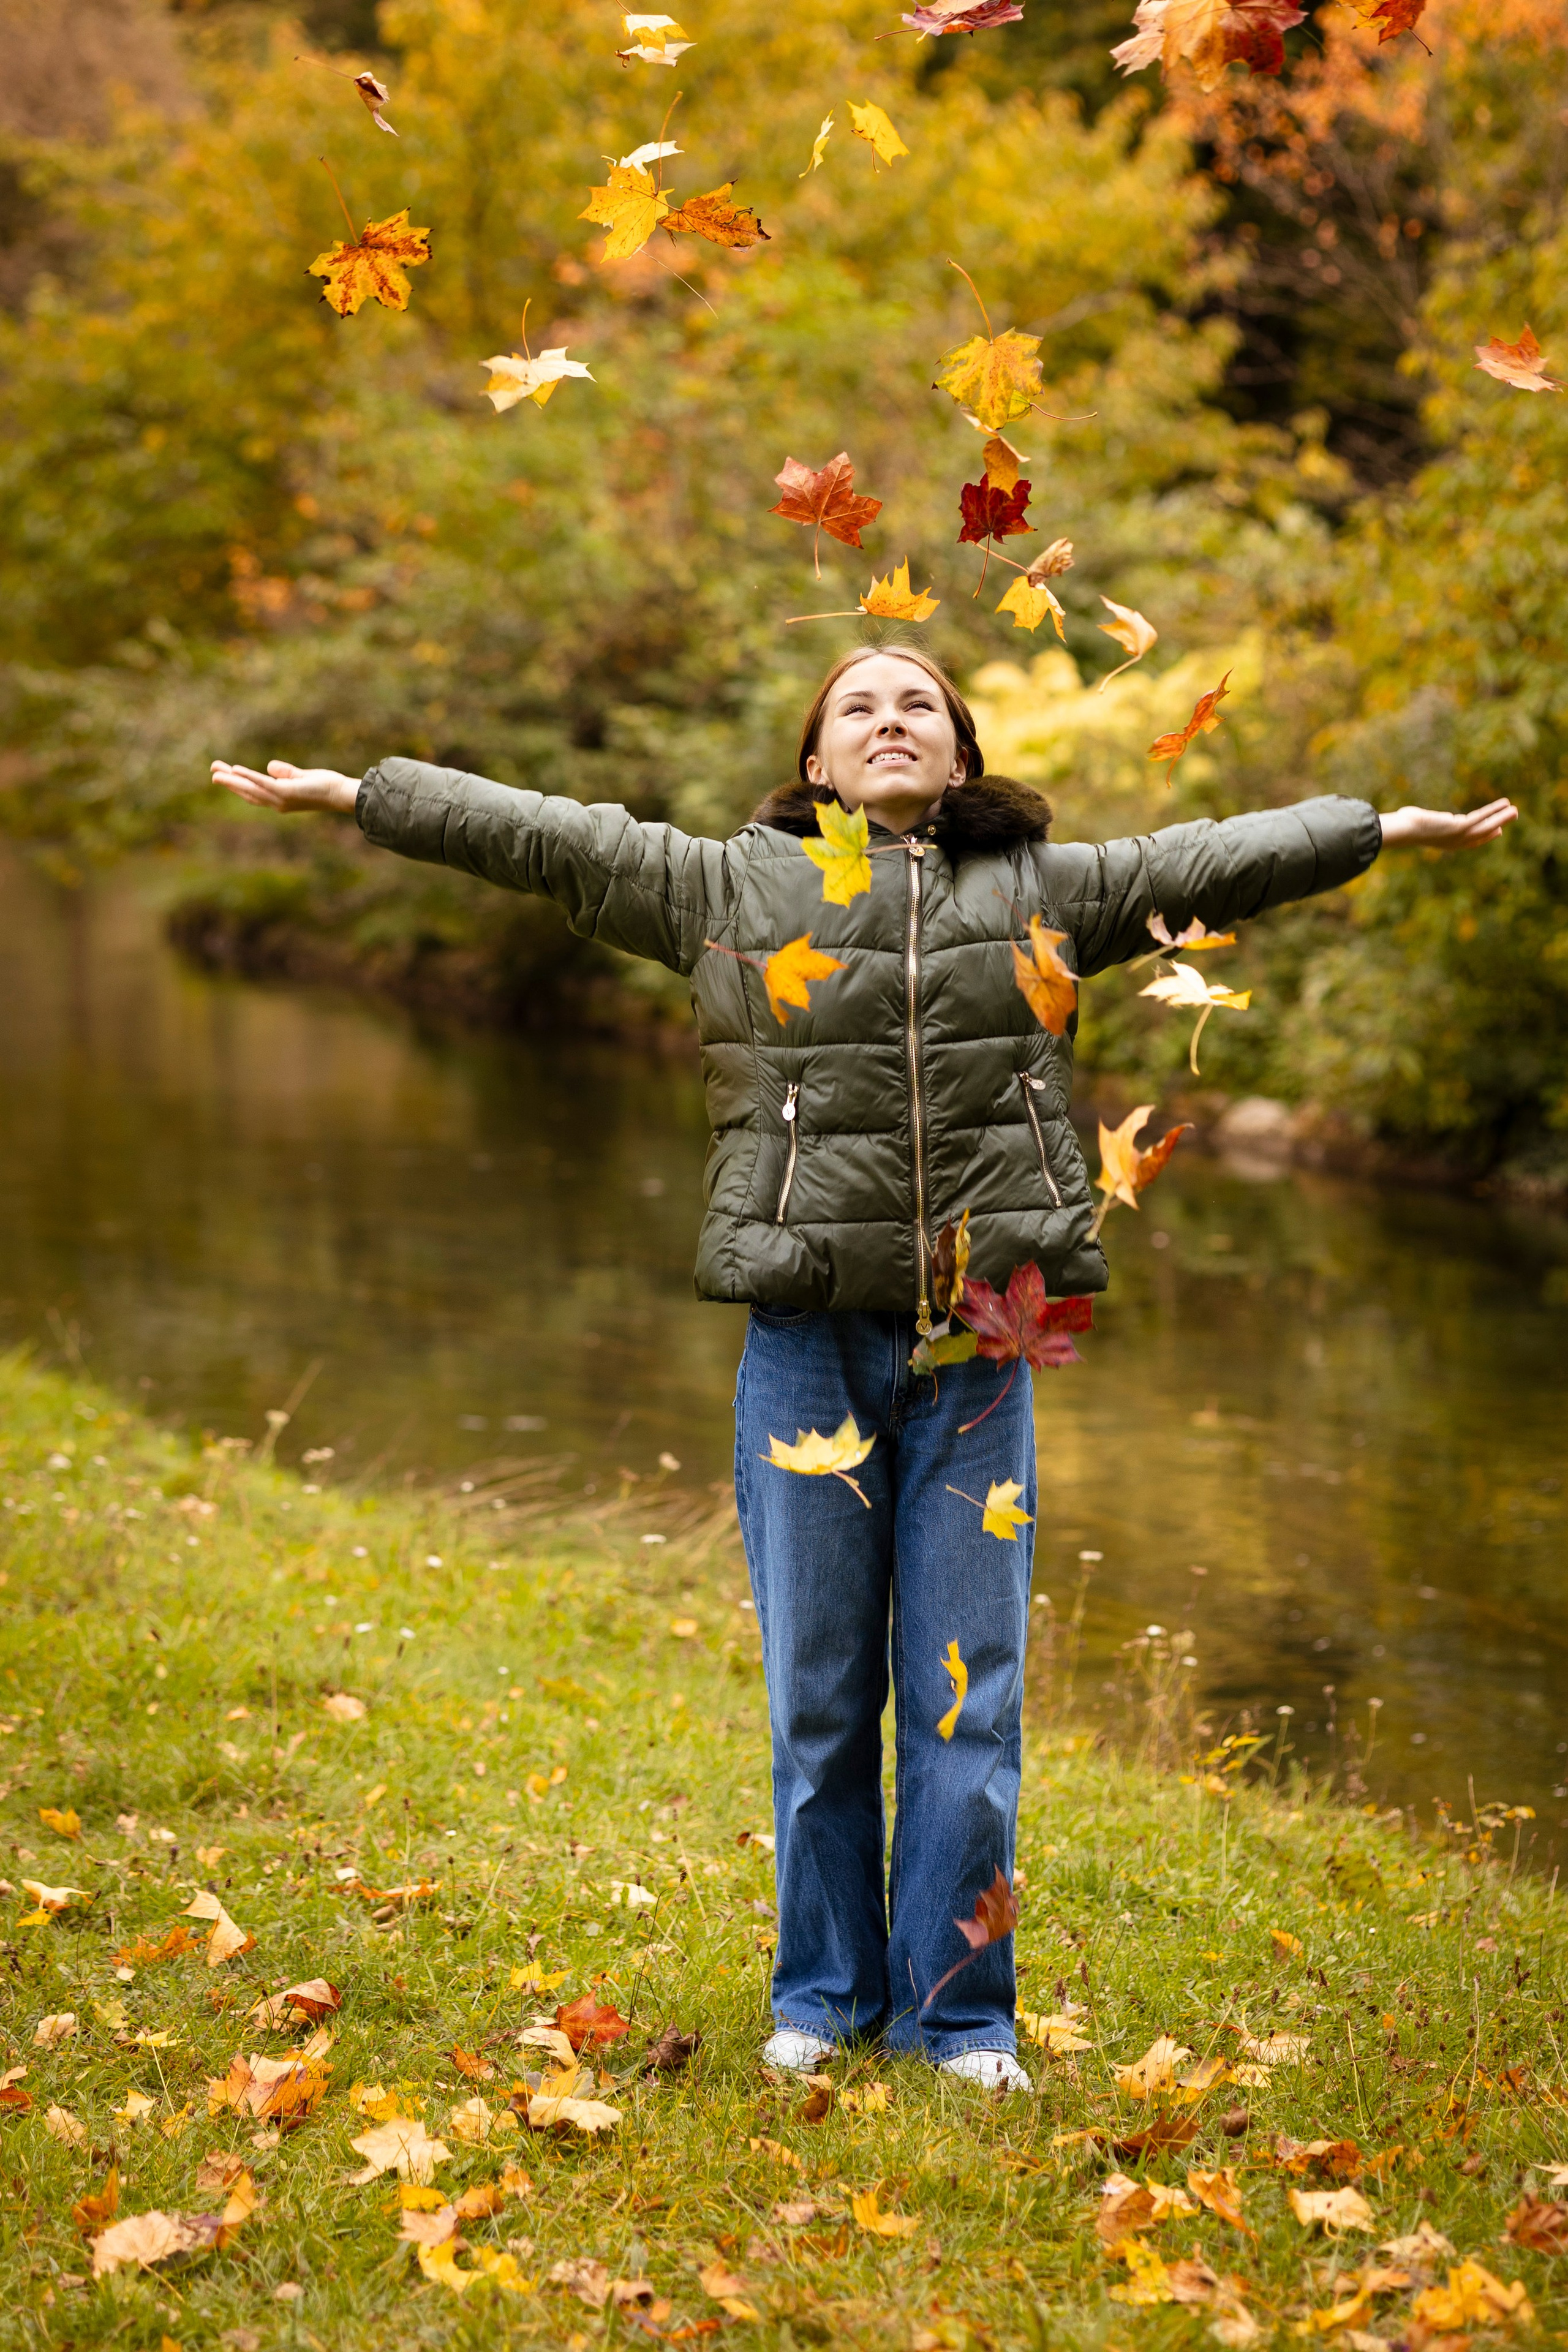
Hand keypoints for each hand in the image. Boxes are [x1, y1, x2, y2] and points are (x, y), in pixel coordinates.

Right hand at [211, 759, 360, 813]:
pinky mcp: (286, 792)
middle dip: (228, 782)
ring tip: (216, 772)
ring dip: (232, 780)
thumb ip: (285, 773)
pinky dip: (249, 777)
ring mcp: (280, 799)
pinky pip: (263, 784)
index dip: (237, 783)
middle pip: (246, 792)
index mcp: (279, 799)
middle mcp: (276, 802)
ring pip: (250, 789)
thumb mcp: (300, 777)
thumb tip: (270, 766)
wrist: (341, 795)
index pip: (253, 791)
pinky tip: (236, 769)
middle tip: (212, 771)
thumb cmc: (325, 787)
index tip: (223, 773)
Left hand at [1378, 798, 1517, 849]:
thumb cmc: (1404, 826)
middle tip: (1511, 817)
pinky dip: (1495, 811)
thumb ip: (1420, 821)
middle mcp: (1456, 842)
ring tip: (1515, 810)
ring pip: (1487, 827)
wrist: (1403, 830)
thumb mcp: (1417, 824)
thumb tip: (1407, 815)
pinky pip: (1482, 817)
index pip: (1472, 841)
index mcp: (1448, 843)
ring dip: (1502, 818)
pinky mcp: (1460, 826)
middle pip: (1483, 834)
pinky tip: (1505, 804)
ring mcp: (1460, 836)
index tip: (1497, 830)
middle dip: (1498, 825)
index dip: (1485, 836)